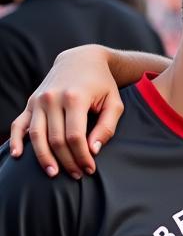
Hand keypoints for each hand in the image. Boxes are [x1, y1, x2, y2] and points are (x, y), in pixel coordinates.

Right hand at [8, 46, 123, 179]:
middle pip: (56, 139)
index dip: (82, 156)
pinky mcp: (30, 103)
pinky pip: (18, 124)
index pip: (75, 136)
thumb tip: (93, 150)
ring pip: (36, 136)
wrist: (81, 60)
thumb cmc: (102, 85)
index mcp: (75, 98)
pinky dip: (16, 140)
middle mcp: (52, 98)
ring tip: (54, 173)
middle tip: (77, 175)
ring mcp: (38, 100)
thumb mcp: (114, 103)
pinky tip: (18, 156)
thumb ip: (107, 127)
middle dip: (67, 161)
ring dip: (44, 158)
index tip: (90, 169)